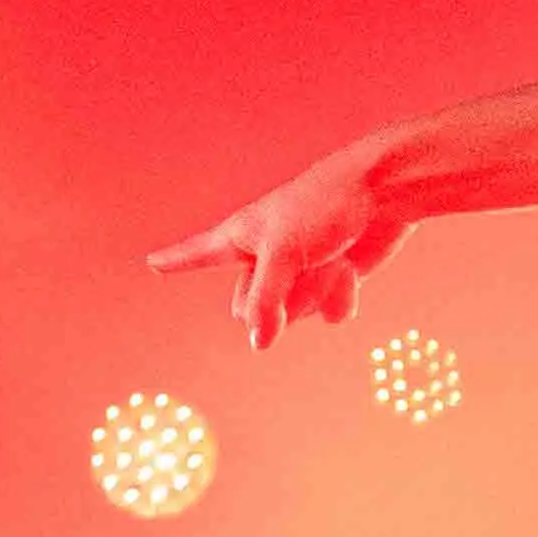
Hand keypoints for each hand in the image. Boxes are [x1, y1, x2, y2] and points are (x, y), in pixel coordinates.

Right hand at [153, 136, 411, 344]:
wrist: (385, 192)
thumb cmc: (325, 206)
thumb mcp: (285, 253)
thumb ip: (265, 302)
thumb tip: (259, 344)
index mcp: (242, 236)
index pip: (198, 253)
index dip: (175, 261)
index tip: (152, 262)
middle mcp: (267, 256)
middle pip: (251, 310)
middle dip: (279, 298)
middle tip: (300, 262)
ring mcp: (300, 271)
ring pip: (296, 316)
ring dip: (316, 292)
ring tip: (332, 257)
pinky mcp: (332, 279)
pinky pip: (328, 313)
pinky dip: (341, 296)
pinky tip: (351, 271)